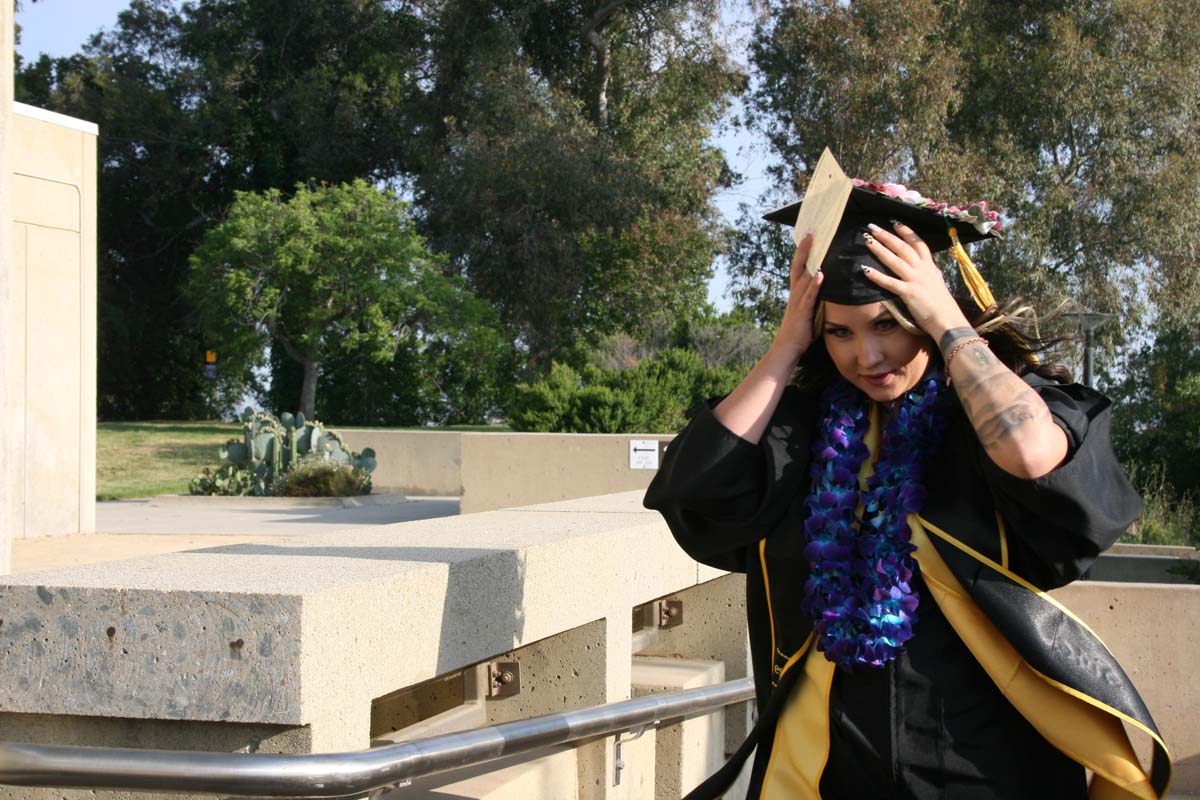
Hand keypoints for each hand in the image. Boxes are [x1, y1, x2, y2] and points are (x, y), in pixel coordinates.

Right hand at [773, 233, 823, 360]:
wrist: (786, 348)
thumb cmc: (799, 332)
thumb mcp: (808, 311)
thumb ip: (814, 298)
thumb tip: (826, 288)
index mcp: (797, 292)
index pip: (799, 267)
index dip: (803, 252)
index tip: (809, 236)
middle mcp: (795, 293)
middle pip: (799, 266)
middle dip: (804, 249)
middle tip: (811, 232)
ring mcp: (798, 302)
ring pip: (803, 276)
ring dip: (810, 260)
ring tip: (815, 244)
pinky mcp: (802, 312)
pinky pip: (809, 296)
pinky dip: (815, 284)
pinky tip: (821, 274)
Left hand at [860, 221, 969, 339]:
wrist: (948, 319)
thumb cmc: (942, 305)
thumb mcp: (937, 283)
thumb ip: (929, 273)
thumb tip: (926, 267)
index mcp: (929, 267)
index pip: (918, 244)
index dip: (906, 233)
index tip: (895, 223)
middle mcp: (922, 270)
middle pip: (903, 248)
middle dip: (887, 236)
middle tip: (872, 227)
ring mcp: (915, 280)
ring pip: (895, 260)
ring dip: (880, 249)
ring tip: (867, 240)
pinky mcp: (909, 293)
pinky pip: (890, 282)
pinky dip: (877, 276)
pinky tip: (865, 270)